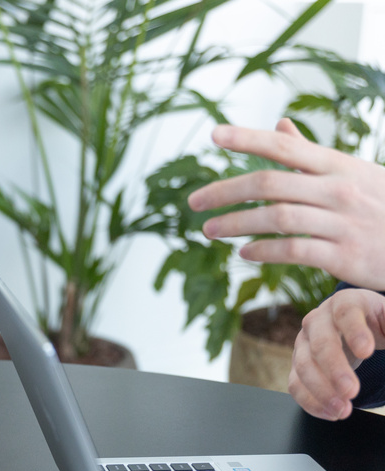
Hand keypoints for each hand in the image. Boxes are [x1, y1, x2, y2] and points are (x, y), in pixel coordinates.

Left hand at [188, 118, 384, 288]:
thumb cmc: (383, 204)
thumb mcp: (354, 172)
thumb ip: (312, 154)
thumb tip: (279, 125)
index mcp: (339, 165)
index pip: (285, 146)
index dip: (248, 139)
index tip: (215, 134)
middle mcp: (339, 190)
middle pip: (270, 184)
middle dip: (226, 191)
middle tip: (194, 202)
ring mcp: (343, 223)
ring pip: (277, 218)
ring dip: (236, 224)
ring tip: (209, 229)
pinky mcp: (346, 256)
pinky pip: (295, 251)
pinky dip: (265, 251)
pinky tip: (243, 252)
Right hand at [288, 288, 384, 419]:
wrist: (359, 329)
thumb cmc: (378, 321)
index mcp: (345, 303)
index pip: (345, 313)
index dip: (355, 332)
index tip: (368, 352)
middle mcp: (318, 321)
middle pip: (320, 343)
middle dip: (334, 369)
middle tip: (351, 391)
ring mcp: (304, 343)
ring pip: (304, 366)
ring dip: (322, 391)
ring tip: (344, 409)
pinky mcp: (298, 364)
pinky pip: (295, 384)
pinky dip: (311, 402)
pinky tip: (331, 413)